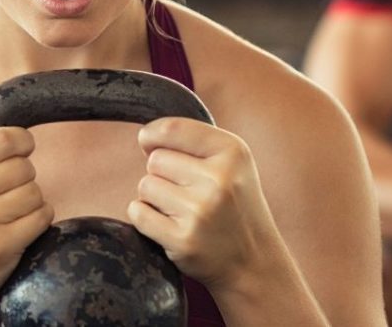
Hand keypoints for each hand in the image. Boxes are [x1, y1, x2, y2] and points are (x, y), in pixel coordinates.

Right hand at [0, 127, 54, 306]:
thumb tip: (23, 133)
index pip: (3, 139)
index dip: (23, 142)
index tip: (23, 151)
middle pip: (23, 167)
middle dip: (24, 178)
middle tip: (6, 194)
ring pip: (35, 192)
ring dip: (31, 202)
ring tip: (9, 215)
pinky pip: (42, 217)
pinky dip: (38, 221)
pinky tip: (18, 229)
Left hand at [127, 117, 280, 288]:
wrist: (254, 263)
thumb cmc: (233, 204)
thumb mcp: (230, 162)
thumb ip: (191, 141)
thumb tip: (145, 137)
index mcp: (233, 152)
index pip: (171, 129)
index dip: (151, 136)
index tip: (150, 144)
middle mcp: (219, 179)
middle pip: (155, 159)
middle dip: (162, 174)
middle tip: (188, 193)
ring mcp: (201, 210)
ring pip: (145, 186)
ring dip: (155, 198)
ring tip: (184, 211)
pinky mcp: (183, 239)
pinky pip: (137, 212)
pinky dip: (145, 218)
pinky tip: (170, 226)